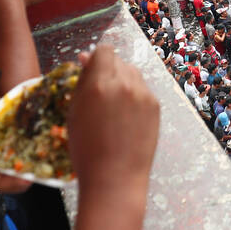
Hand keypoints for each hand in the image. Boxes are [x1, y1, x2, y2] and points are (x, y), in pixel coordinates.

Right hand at [65, 45, 159, 188]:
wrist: (115, 178)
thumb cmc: (86, 149)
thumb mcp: (74, 112)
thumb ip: (82, 82)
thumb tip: (87, 58)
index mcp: (100, 83)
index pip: (104, 50)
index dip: (96, 59)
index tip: (91, 71)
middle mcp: (124, 83)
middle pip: (119, 61)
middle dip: (109, 70)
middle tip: (100, 92)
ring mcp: (143, 94)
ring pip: (133, 74)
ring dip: (123, 81)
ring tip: (114, 107)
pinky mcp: (156, 106)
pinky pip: (143, 90)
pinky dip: (134, 96)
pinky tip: (126, 117)